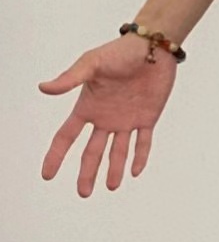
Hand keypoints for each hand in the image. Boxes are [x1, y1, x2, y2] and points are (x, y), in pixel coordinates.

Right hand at [39, 35, 177, 194]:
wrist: (151, 47)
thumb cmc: (118, 51)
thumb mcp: (90, 64)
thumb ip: (69, 78)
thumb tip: (43, 88)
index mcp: (88, 106)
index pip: (66, 136)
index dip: (56, 156)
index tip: (48, 175)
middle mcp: (105, 117)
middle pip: (92, 152)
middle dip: (87, 173)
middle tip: (83, 194)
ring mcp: (126, 119)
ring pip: (118, 151)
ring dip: (115, 170)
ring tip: (112, 187)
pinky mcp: (147, 117)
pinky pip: (143, 142)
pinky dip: (140, 157)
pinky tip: (135, 171)